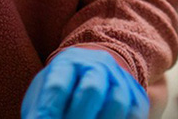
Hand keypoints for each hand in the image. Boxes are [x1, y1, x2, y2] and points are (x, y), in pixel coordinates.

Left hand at [21, 47, 148, 118]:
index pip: (58, 86)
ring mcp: (119, 78)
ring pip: (117, 101)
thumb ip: (41, 112)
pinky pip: (135, 112)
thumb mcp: (43, 96)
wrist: (92, 74)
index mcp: (67, 63)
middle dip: (78, 118)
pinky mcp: (136, 94)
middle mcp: (97, 65)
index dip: (49, 111)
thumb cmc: (60, 92)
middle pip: (92, 90)